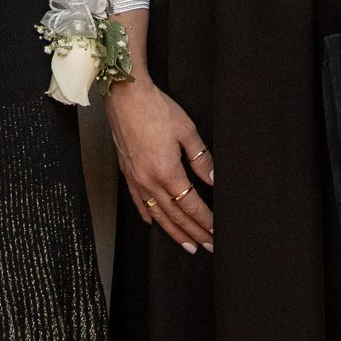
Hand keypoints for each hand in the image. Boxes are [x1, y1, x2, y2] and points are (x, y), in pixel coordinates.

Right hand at [106, 80, 213, 253]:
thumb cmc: (155, 108)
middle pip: (174, 216)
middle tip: (206, 245)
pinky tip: (153, 222)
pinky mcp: (127, 171)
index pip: (190, 205)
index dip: (204, 221)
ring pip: (156, 214)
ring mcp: (136, 178)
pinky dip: (147, 214)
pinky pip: (138, 200)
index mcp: (167, 172)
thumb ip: (201, 159)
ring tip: (186, 244)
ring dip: (173, 232)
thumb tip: (212, 179)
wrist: (125, 95)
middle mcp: (149, 180)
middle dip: (193, 233)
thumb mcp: (187, 131)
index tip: (215, 232)